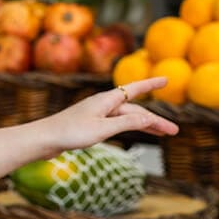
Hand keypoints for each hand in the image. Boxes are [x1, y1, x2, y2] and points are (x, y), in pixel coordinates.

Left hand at [41, 77, 178, 152]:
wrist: (43, 140)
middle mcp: (103, 104)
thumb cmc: (70, 133)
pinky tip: (135, 132)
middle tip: (174, 131)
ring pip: (127, 118)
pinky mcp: (91, 125)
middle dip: (155, 120)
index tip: (167, 78)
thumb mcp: (102, 129)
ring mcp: (97, 115)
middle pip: (135, 110)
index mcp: (106, 100)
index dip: (152, 84)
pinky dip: (131, 128)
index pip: (135, 89)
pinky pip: (118, 124)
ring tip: (162, 135)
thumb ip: (126, 123)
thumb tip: (148, 117)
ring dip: (145, 125)